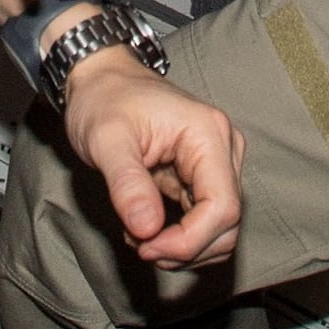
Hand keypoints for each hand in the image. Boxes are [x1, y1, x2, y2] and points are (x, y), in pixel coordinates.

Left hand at [62, 52, 242, 267]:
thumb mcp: (105, 140)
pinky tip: (144, 226)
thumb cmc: (104, 100)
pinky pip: (205, 221)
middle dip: (185, 248)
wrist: (101, 79)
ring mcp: (217, 164)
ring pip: (220, 229)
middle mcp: (224, 149)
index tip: (145, 246)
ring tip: (138, 235)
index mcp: (209, 134)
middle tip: (138, 245)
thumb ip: (127, 184)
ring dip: (183, 247)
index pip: (223, 208)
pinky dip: (179, 237)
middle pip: (227, 224)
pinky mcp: (204, 177)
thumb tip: (147, 230)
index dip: (189, 241)